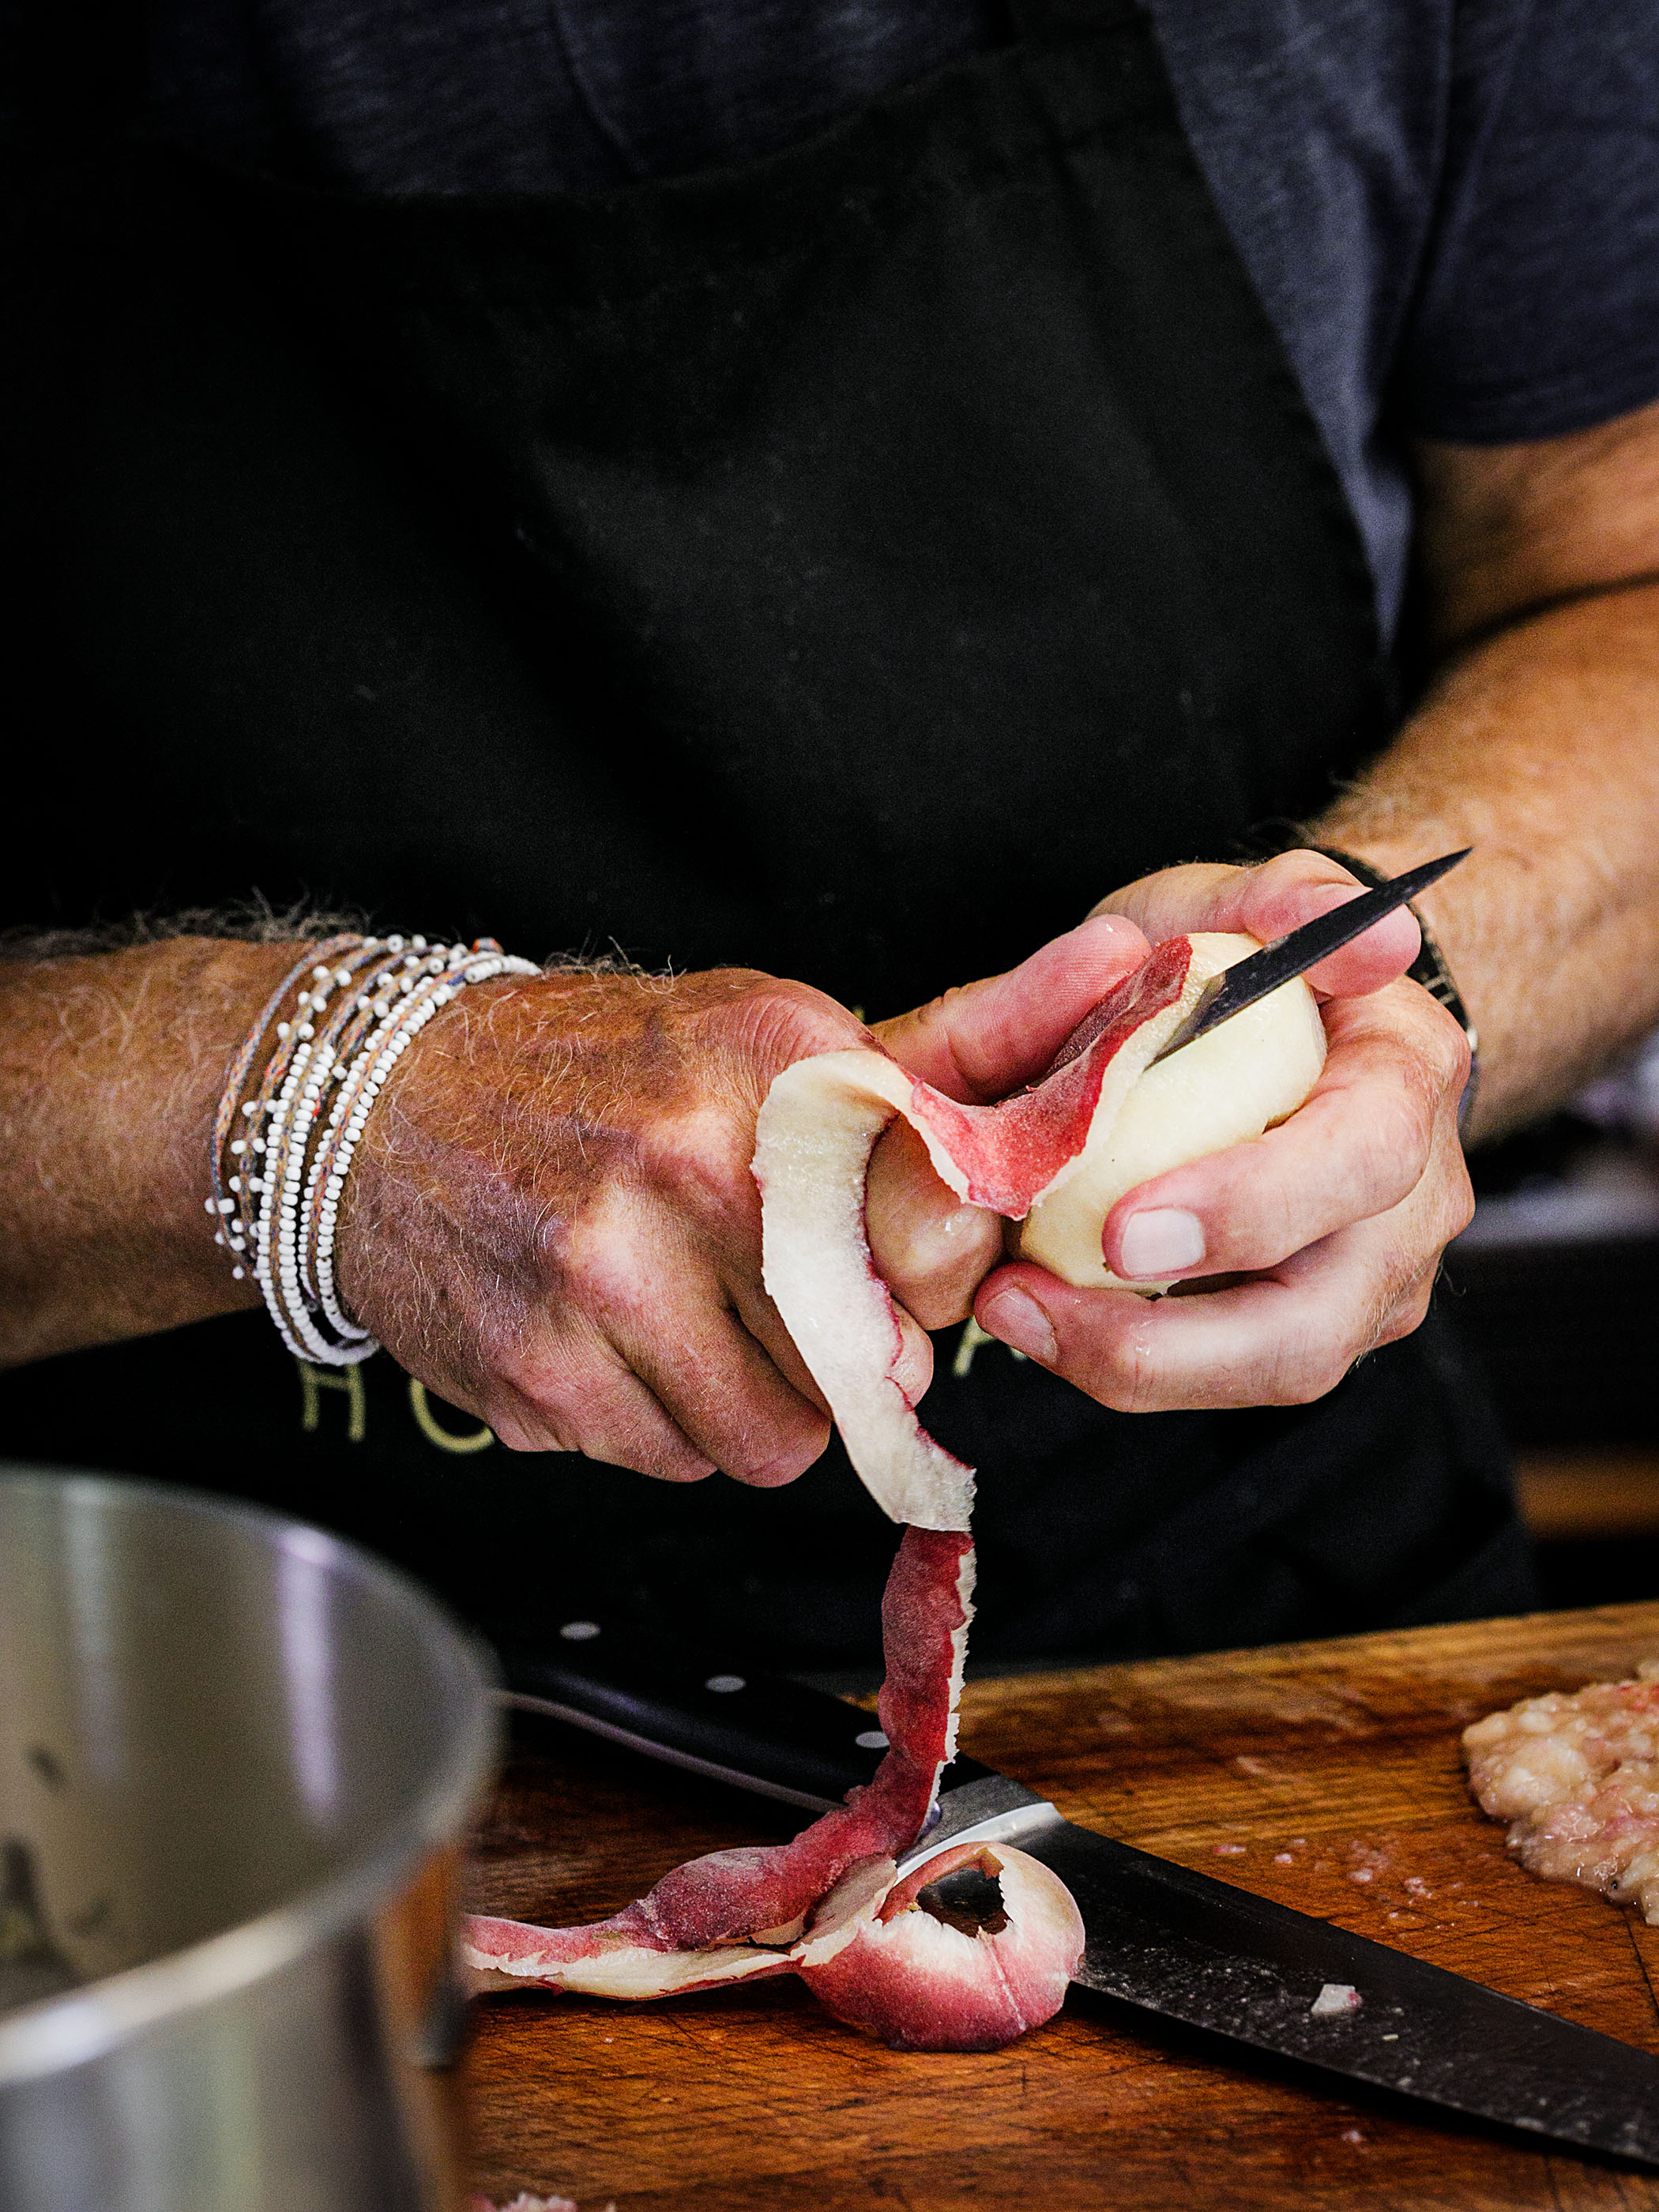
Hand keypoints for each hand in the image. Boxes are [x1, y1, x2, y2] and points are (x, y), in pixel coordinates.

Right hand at [337, 925, 1151, 1485]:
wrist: (373, 1104)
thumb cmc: (594, 1072)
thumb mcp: (754, 1028)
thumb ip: (928, 1055)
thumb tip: (1112, 972)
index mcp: (772, 1060)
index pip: (943, 1225)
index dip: (932, 1276)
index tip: (895, 1270)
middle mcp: (690, 1159)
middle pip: (869, 1355)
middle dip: (846, 1354)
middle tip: (779, 1303)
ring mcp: (603, 1274)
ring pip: (775, 1440)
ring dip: (751, 1404)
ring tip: (687, 1322)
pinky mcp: (537, 1373)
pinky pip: (671, 1463)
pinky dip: (657, 1424)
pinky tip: (610, 1342)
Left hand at [970, 851, 1474, 1408]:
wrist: (1283, 1021)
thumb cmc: (1243, 962)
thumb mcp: (1236, 899)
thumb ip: (1283, 893)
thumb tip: (1356, 930)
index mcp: (1405, 1079)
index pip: (1358, 1159)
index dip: (1251, 1204)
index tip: (1124, 1229)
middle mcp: (1412, 1201)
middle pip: (1321, 1317)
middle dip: (1174, 1342)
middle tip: (1026, 1307)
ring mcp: (1370, 1280)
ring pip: (1272, 1370)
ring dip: (1132, 1364)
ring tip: (1010, 1313)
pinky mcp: (1312, 1327)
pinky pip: (1226, 1373)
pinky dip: (1132, 1358)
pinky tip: (1042, 1320)